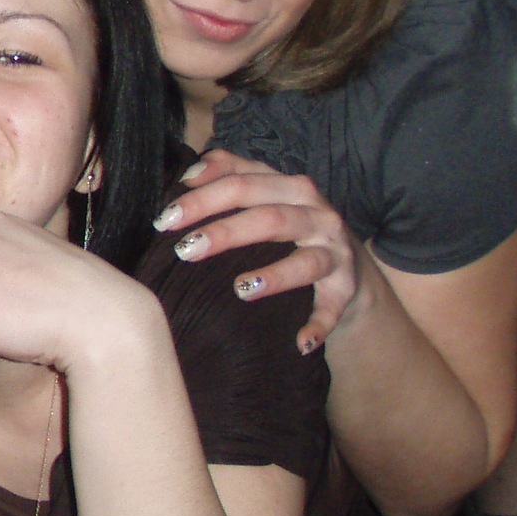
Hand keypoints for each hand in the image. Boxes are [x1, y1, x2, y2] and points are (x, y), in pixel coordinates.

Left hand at [153, 150, 362, 351]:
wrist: (350, 264)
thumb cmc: (293, 226)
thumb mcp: (267, 193)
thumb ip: (230, 173)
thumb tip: (189, 174)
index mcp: (290, 187)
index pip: (243, 183)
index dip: (204, 198)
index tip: (166, 218)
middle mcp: (317, 215)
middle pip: (270, 218)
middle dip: (226, 232)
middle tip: (185, 250)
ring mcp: (334, 251)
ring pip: (306, 261)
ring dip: (276, 276)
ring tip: (241, 289)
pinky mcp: (346, 287)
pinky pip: (333, 306)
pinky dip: (320, 323)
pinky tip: (301, 342)